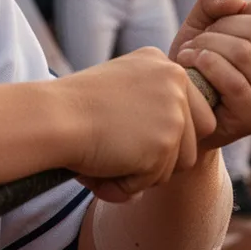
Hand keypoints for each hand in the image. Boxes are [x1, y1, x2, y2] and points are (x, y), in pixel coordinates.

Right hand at [58, 48, 216, 201]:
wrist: (55, 117)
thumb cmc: (75, 106)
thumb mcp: (121, 86)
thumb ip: (150, 105)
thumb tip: (174, 148)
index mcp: (165, 65)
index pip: (195, 110)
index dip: (170, 133)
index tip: (139, 137)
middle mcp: (176, 83)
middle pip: (195, 138)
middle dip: (166, 156)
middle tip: (127, 154)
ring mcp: (174, 113)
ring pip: (179, 165)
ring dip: (145, 173)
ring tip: (109, 160)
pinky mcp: (165, 144)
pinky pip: (153, 181)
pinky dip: (126, 185)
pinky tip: (103, 168)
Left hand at [171, 0, 250, 150]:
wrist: (183, 106)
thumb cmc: (200, 59)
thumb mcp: (206, 19)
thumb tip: (235, 2)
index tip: (226, 20)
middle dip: (220, 27)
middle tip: (200, 39)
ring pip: (244, 53)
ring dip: (207, 46)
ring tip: (191, 52)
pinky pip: (234, 81)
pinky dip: (205, 65)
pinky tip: (191, 64)